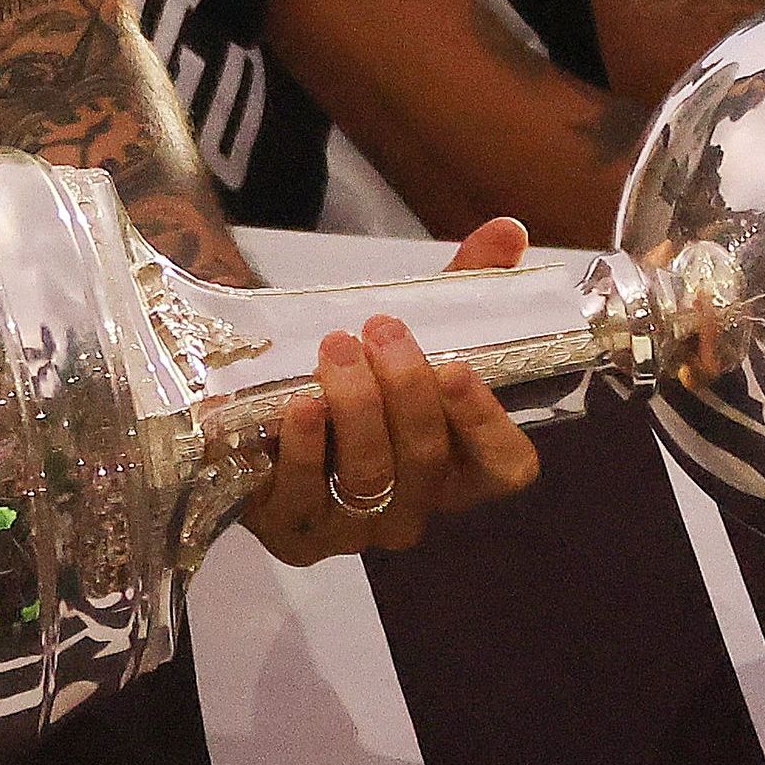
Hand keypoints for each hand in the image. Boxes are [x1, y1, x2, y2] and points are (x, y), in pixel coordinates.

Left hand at [236, 217, 545, 564]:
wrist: (256, 406)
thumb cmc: (355, 376)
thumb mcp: (409, 331)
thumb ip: (462, 287)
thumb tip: (508, 232)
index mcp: (458, 467)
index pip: (505, 467)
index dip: (488, 423)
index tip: (456, 366)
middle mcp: (415, 506)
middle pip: (428, 460)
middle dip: (406, 389)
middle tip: (380, 329)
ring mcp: (356, 527)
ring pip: (371, 475)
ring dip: (356, 406)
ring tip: (337, 348)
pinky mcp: (295, 532)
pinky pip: (307, 492)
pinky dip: (305, 445)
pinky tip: (300, 403)